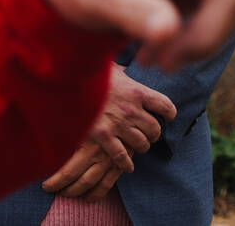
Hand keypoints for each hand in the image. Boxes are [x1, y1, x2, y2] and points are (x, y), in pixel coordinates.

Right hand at [41, 65, 175, 197]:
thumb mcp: (110, 68)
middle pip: (155, 129)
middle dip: (153, 133)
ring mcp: (118, 124)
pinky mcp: (103, 135)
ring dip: (140, 146)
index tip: (166, 116)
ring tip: (136, 145)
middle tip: (147, 133)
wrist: (66, 78)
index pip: (165, 106)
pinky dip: (126, 163)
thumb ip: (122, 73)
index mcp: (136, 90)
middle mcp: (131, 109)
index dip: (168, 113)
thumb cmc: (89, 72)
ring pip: (142, 144)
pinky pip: (122, 156)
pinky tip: (127, 165)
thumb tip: (126, 70)